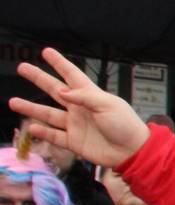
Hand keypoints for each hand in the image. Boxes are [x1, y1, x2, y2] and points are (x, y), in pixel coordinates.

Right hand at [8, 48, 152, 167]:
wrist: (132, 152)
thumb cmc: (125, 125)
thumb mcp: (108, 105)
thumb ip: (84, 97)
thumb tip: (63, 91)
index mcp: (90, 95)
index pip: (72, 75)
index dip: (60, 63)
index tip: (46, 51)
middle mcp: (80, 108)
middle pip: (54, 90)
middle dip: (38, 78)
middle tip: (22, 67)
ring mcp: (75, 125)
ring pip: (48, 114)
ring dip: (31, 108)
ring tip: (13, 102)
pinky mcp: (74, 142)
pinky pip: (54, 135)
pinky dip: (42, 132)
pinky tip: (31, 127)